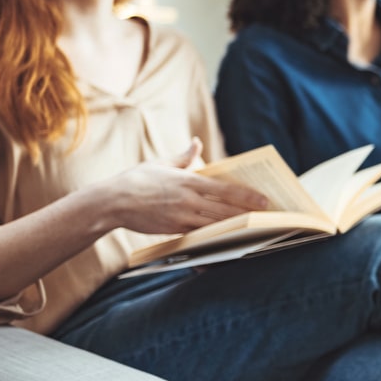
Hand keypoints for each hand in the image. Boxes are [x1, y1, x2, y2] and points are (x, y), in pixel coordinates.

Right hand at [93, 138, 268, 234]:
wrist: (112, 202)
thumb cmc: (136, 180)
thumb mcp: (161, 163)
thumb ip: (183, 156)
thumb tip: (197, 142)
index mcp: (187, 180)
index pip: (225, 189)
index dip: (247, 196)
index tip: (264, 199)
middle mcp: (187, 199)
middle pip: (225, 209)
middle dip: (249, 214)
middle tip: (268, 216)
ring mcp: (181, 217)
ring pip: (216, 224)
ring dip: (236, 226)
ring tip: (256, 227)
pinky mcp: (174, 230)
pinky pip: (200, 235)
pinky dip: (216, 236)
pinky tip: (230, 238)